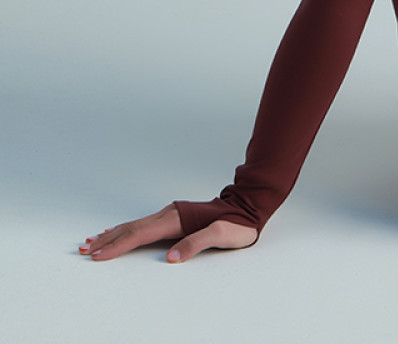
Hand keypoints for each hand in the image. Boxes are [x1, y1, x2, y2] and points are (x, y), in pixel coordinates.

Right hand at [79, 204, 257, 262]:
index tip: (98, 255)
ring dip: (111, 235)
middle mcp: (170, 214)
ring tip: (91, 242)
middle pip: (131, 228)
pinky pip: (142, 224)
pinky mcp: (172, 218)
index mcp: (177, 219)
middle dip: (106, 241)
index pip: (140, 234)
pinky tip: (114, 232)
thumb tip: (171, 257)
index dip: (118, 245)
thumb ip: (197, 244)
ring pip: (134, 225)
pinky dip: (124, 230)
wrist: (248, 207)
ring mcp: (170, 214)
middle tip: (84, 251)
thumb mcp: (222, 235)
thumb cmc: (237, 223)